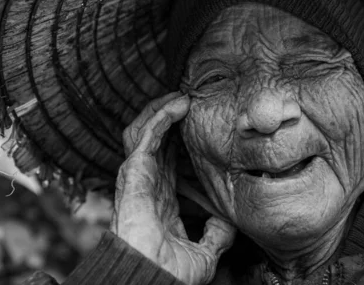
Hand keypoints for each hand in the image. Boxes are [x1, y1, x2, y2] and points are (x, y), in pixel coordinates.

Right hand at [111, 92, 235, 284]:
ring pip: (142, 130)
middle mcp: (146, 183)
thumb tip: (229, 226)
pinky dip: (161, 117)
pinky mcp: (135, 172)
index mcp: (159, 198)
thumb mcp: (203, 253)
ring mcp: (137, 176)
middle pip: (153, 138)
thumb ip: (215, 237)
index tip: (195, 122)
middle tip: (189, 100)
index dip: (177, 138)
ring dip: (161, 110)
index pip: (166, 158)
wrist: (153, 279)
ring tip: (181, 96)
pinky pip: (146, 136)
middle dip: (168, 116)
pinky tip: (179, 105)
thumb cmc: (169, 273)